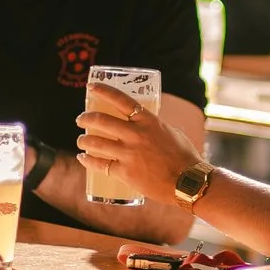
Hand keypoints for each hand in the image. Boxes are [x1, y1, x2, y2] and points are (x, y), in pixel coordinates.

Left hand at [74, 85, 201, 205]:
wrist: (188, 182)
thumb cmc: (184, 156)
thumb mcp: (170, 132)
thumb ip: (152, 127)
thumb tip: (141, 125)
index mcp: (148, 121)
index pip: (120, 100)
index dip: (103, 91)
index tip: (91, 87)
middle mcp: (136, 134)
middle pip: (101, 120)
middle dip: (86, 118)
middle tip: (81, 119)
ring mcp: (129, 153)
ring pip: (95, 142)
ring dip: (84, 140)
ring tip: (81, 140)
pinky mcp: (125, 172)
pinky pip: (99, 164)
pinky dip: (88, 160)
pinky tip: (83, 158)